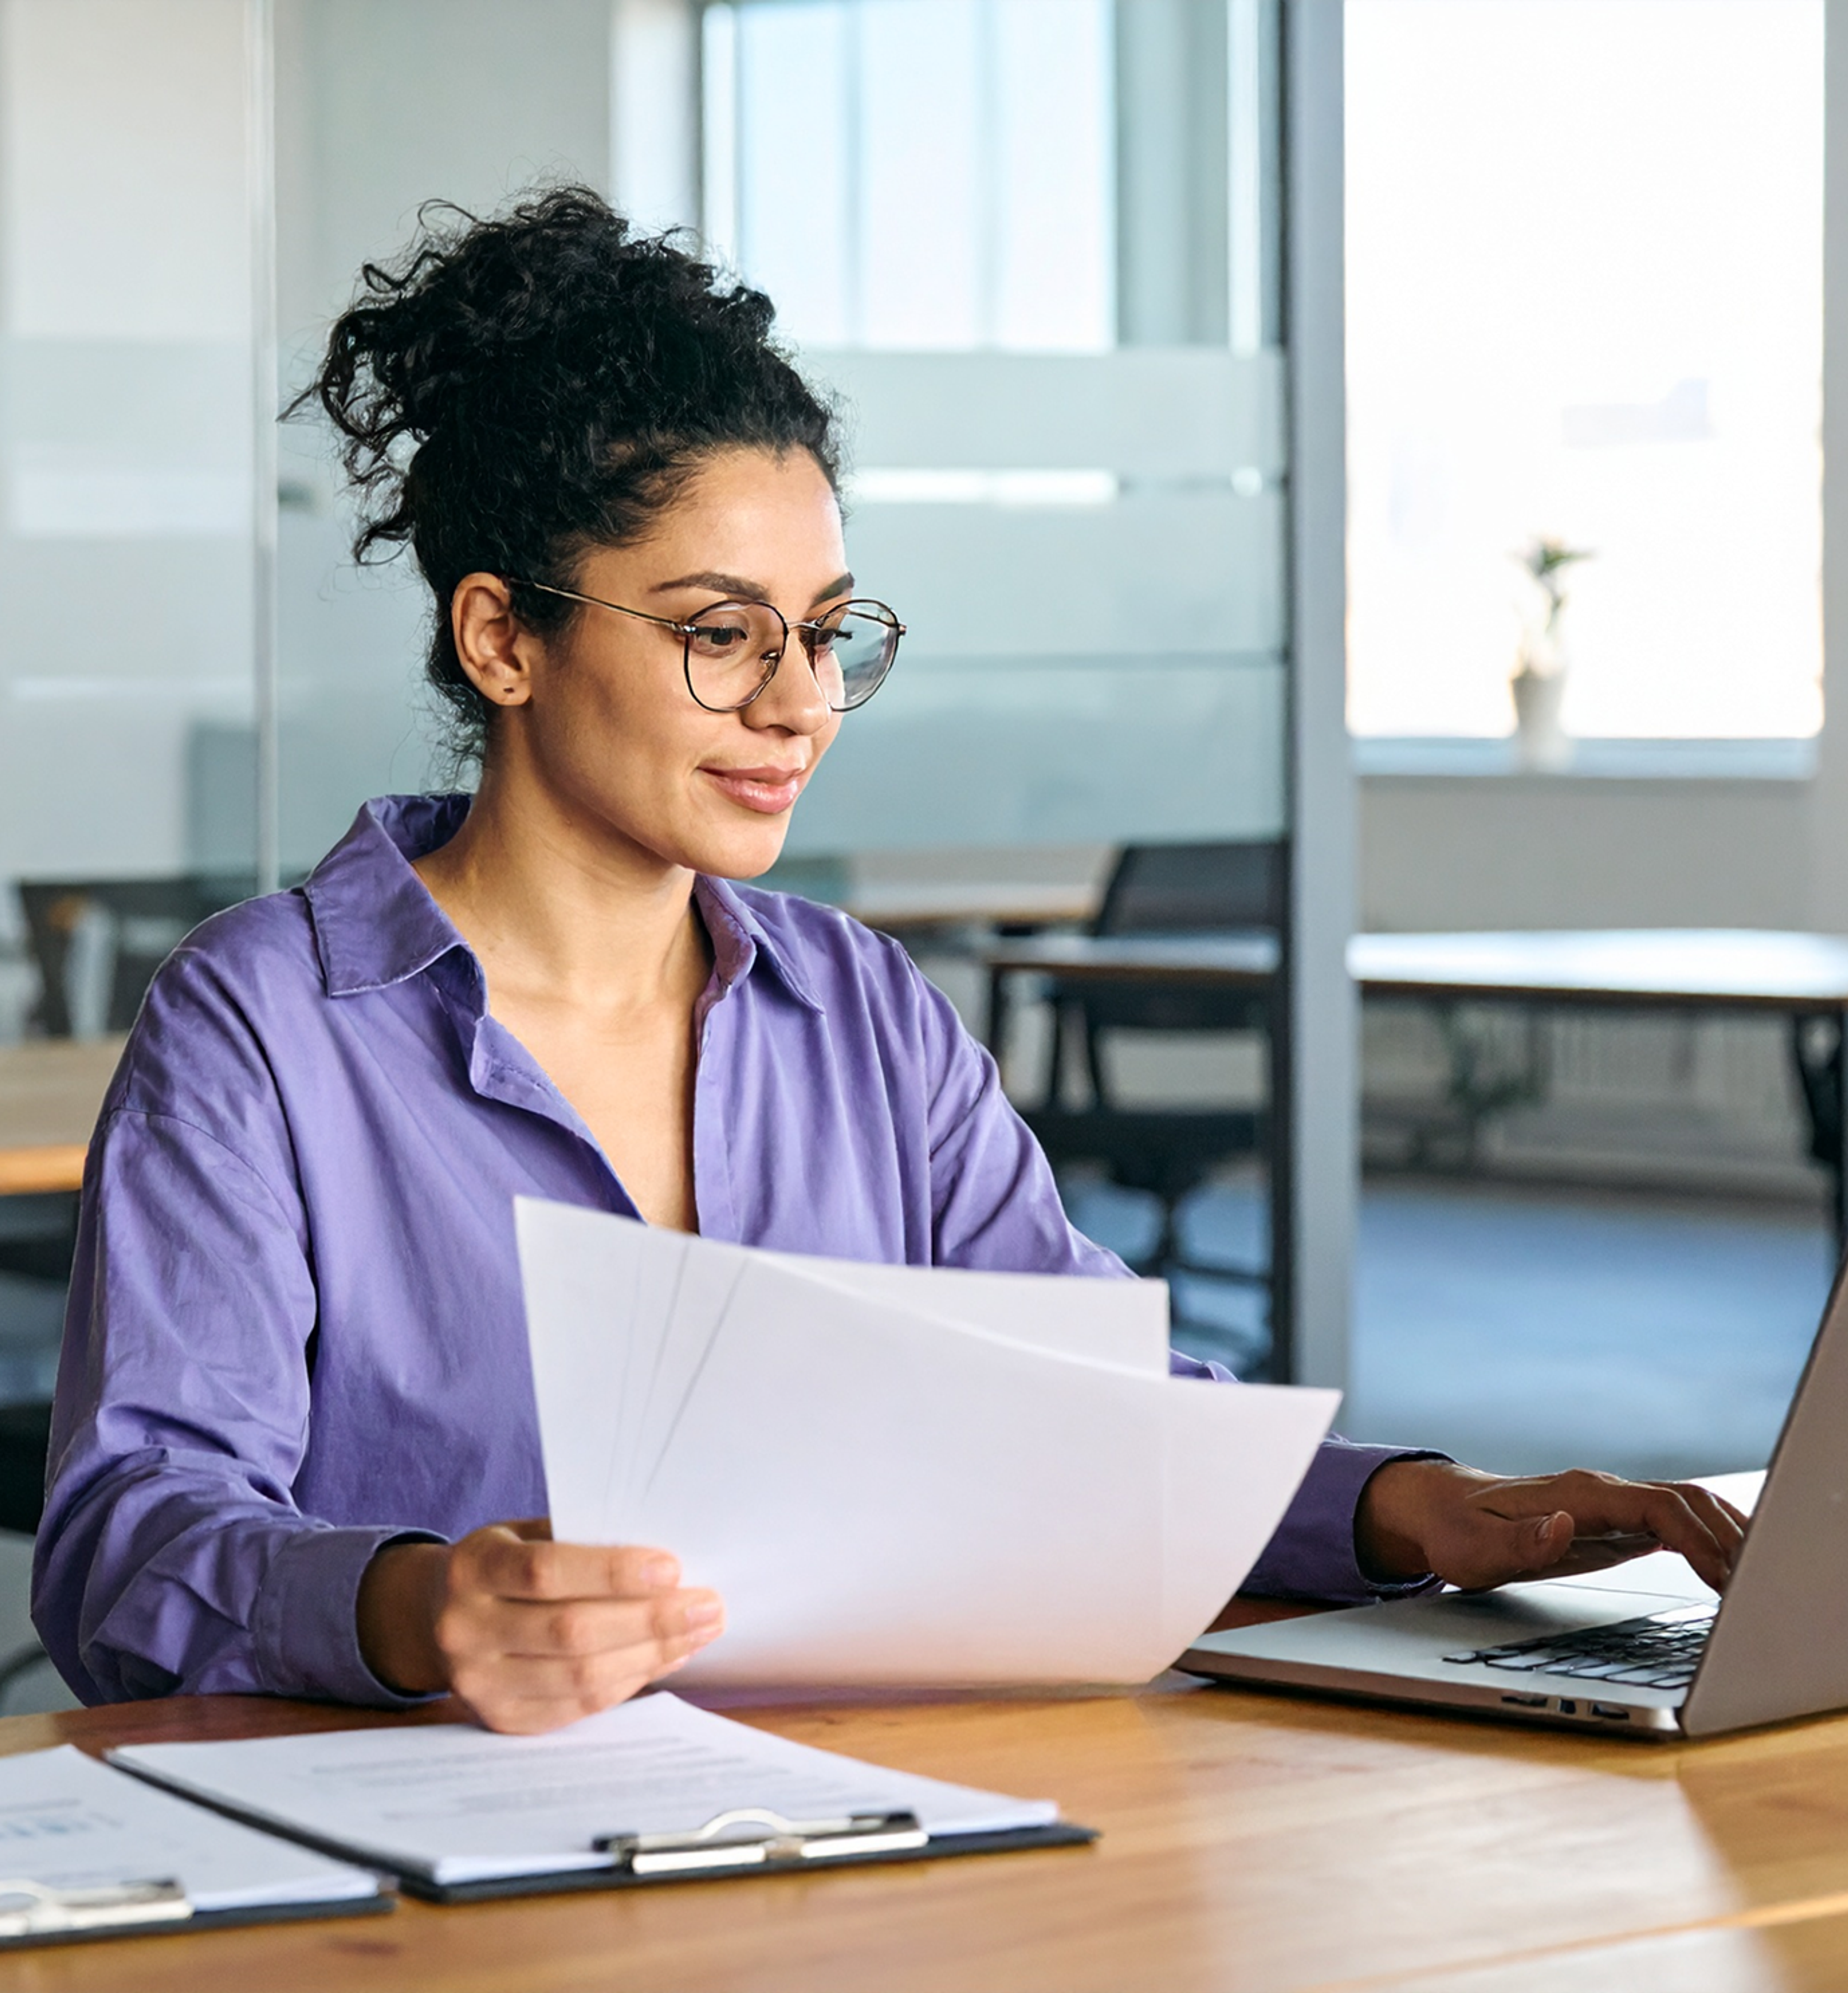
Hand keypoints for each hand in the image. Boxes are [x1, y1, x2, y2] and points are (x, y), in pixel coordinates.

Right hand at [356, 1520, 724, 1733]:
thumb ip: (580, 1542)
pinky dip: (629, 1682)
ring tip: (698, 1633)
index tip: (673, 1568)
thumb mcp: (525, 1534)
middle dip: (651, 1621)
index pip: (546, 1572)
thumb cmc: (504, 1563)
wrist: (435, 1615)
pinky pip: (577, 1707)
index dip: (612, 1572)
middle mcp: (466, 1629)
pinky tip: (664, 1658)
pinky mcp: (501, 1719)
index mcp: (473, 1568)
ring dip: (651, 1656)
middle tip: (708, 1606)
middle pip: (571, 1632)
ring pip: (580, 1677)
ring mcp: (479, 1682)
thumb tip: (665, 1564)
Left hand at [1354, 1460, 1747, 1594]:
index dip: (1696, 1539)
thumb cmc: (1455, 1532)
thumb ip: (1518, 1541)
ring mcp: (1609, 1506)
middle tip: (1758, 1584)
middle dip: (1728, 1536)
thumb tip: (1565, 1526)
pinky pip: (1673, 1522)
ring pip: (1685, 1506)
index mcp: (1576, 1495)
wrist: (1439, 1512)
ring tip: (1758, 1575)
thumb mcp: (1473, 1548)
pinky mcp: (1612, 1524)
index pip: (1656, 1507)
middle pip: (1684, 1501)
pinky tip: (1730, 1566)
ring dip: (1726, 1533)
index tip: (1724, 1575)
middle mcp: (1600, 1494)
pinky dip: (1709, 1538)